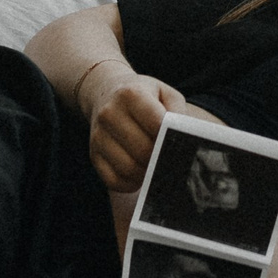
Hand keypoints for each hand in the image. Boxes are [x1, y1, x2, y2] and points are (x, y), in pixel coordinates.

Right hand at [80, 62, 186, 193]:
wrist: (107, 93)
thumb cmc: (144, 96)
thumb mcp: (165, 93)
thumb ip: (178, 112)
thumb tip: (183, 138)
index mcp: (131, 94)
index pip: (156, 125)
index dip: (170, 139)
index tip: (178, 144)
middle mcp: (109, 113)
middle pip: (142, 150)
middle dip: (160, 159)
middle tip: (171, 160)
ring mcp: (98, 135)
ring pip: (127, 168)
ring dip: (146, 174)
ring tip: (156, 167)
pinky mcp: (93, 154)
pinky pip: (113, 180)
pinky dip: (130, 184)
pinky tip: (140, 175)